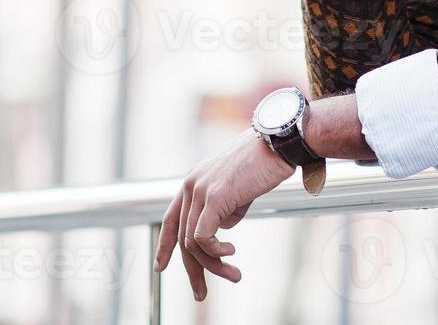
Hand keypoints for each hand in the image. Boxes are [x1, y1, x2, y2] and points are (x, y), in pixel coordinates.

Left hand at [152, 127, 294, 300]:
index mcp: (194, 182)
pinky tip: (231, 254)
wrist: (277, 143)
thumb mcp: (237, 189)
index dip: (164, 246)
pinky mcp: (214, 197)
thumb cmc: (262, 164)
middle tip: (201, 294)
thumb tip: (222, 228)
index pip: (170, 219)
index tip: (160, 267)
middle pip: (181, 238)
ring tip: (235, 274)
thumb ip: (224, 208)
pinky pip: (202, 237)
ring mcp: (200, 190)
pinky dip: (215, 252)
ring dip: (213, 266)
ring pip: (193, 242)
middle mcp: (191, 185)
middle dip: (193, 270)